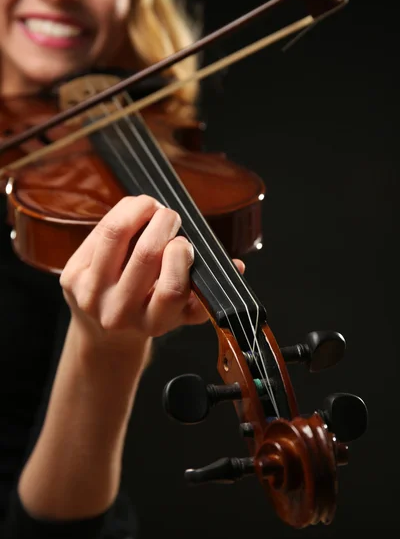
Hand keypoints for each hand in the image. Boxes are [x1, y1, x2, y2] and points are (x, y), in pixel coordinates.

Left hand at [60, 195, 243, 343]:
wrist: (103, 333)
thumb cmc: (149, 313)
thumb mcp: (181, 313)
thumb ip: (208, 292)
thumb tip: (238, 266)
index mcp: (153, 323)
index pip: (171, 289)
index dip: (182, 256)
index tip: (185, 243)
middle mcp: (119, 313)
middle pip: (145, 255)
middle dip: (164, 222)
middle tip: (171, 216)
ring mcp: (91, 295)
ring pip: (117, 235)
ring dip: (139, 209)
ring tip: (152, 205)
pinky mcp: (71, 277)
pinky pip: (99, 232)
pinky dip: (120, 215)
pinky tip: (132, 213)